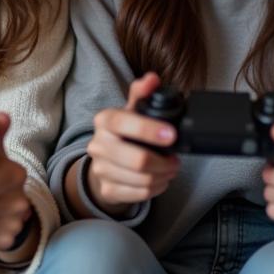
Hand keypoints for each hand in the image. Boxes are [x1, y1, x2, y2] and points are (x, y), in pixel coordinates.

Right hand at [83, 72, 180, 214]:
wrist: (105, 162)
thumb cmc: (124, 133)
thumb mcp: (132, 110)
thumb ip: (142, 93)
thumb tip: (153, 79)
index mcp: (104, 120)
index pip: (125, 123)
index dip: (150, 130)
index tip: (172, 135)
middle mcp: (98, 145)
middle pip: (138, 160)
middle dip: (165, 162)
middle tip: (175, 159)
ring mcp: (100, 170)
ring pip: (142, 180)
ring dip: (164, 175)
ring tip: (170, 169)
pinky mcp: (107, 190)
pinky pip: (140, 194)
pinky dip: (156, 188)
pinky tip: (160, 180)